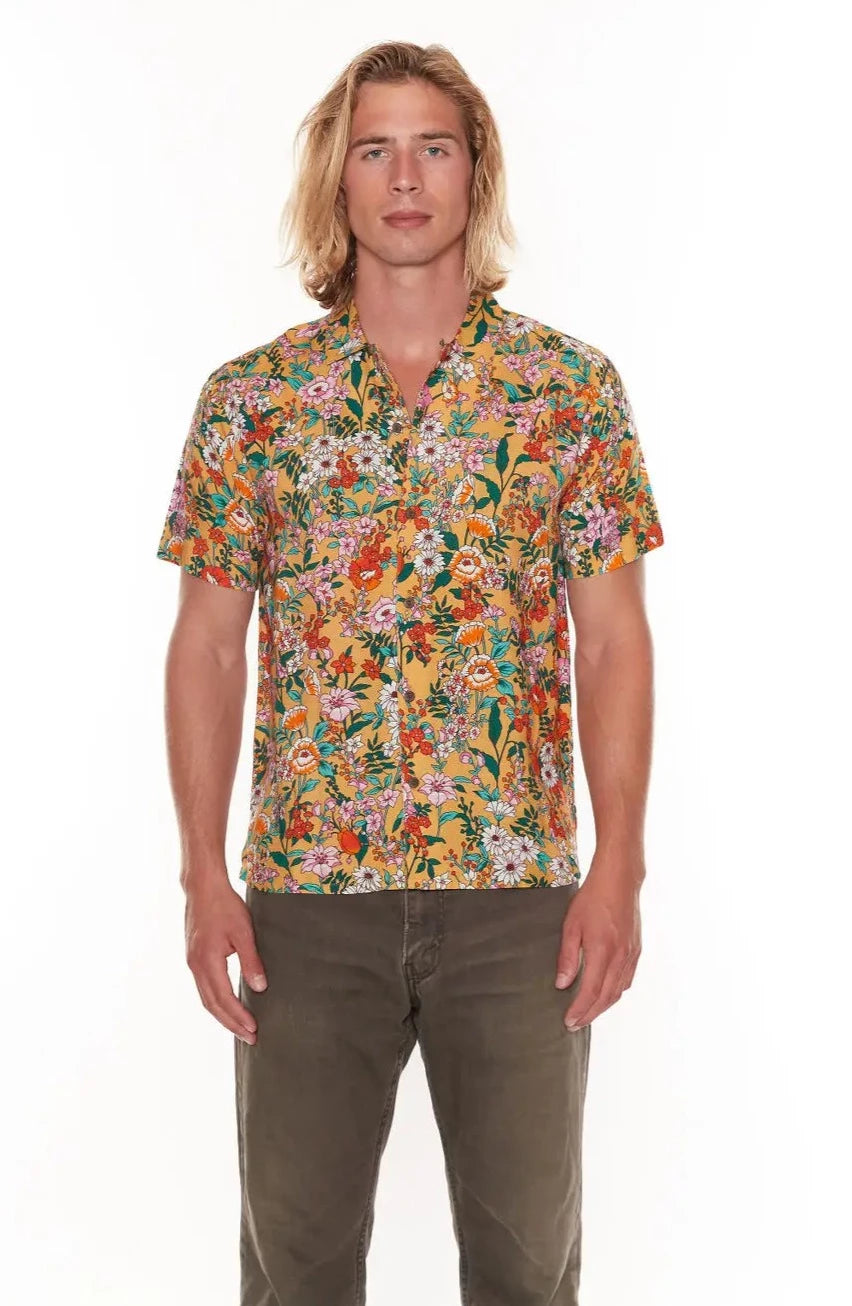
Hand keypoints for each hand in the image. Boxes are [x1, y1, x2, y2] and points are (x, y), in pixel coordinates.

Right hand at [185, 879, 267, 1043]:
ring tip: (240, 1027)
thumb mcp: (243, 932)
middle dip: (231, 1023)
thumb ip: (251, 961)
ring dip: (223, 1015)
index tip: (254, 1030)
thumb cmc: (225, 906)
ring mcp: (193, 962)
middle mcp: (196, 966)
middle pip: (212, 1005)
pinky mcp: (194, 957)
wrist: (203, 887)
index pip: (224, 999)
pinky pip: (204, 987)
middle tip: (250, 1038)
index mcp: (207, 962)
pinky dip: (216, 1001)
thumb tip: (260, 988)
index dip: (238, 1017)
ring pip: (206, 998)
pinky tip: (228, 1004)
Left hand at [554, 856, 642, 1030]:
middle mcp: (620, 957)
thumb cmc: (592, 899)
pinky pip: (626, 980)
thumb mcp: (571, 925)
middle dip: (590, 1014)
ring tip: (587, 1013)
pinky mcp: (636, 951)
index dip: (580, 1010)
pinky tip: (604, 995)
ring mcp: (631, 955)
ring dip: (603, 1007)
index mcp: (603, 951)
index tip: (568, 1022)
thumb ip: (567, 957)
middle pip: (606, 997)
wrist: (619, 881)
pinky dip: (615, 993)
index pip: (591, 992)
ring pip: (618, 991)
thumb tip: (562, 984)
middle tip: (575, 1024)